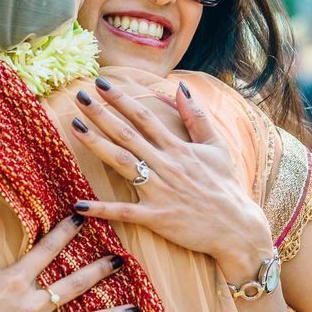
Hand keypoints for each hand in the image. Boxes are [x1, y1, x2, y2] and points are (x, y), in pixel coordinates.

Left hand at [69, 77, 273, 283]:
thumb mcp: (216, 146)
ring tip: (74, 127)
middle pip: (127, 134)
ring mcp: (160, 191)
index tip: (100, 84)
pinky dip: (102, 209)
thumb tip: (181, 87)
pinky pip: (125, 212)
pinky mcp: (157, 217)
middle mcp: (166, 165)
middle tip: (79, 97)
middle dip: (101, 114)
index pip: (144, 117)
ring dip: (96, 144)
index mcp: (178, 147)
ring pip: (122, 162)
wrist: (237, 227)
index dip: (121, 99)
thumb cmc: (225, 185)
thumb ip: (197, 117)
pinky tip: (79, 205)